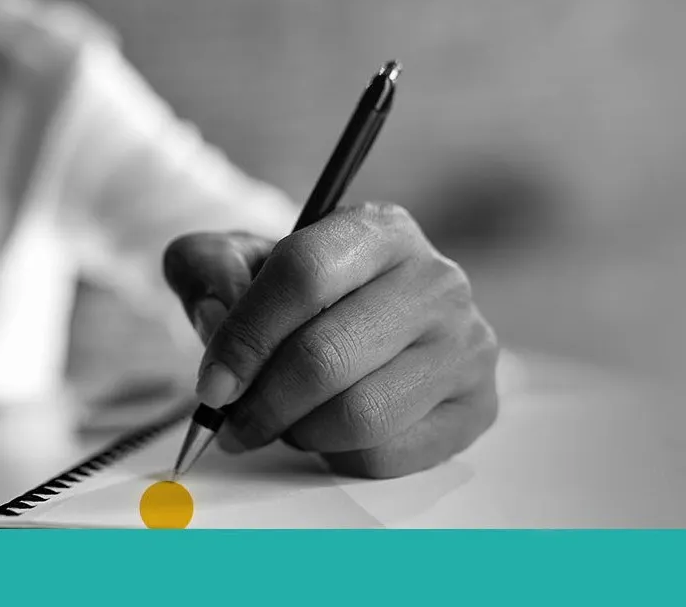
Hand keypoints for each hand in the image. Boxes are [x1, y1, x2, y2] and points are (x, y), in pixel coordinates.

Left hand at [161, 203, 498, 477]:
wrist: (374, 324)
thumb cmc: (307, 296)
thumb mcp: (243, 261)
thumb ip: (207, 268)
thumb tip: (214, 311)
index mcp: (382, 230)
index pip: (304, 274)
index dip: (245, 336)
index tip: (213, 383)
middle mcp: (437, 280)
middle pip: (326, 356)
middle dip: (263, 403)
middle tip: (236, 423)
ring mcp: (467, 343)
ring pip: (359, 415)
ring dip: (301, 432)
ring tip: (290, 421)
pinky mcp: (478, 404)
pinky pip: (388, 454)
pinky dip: (341, 455)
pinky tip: (335, 432)